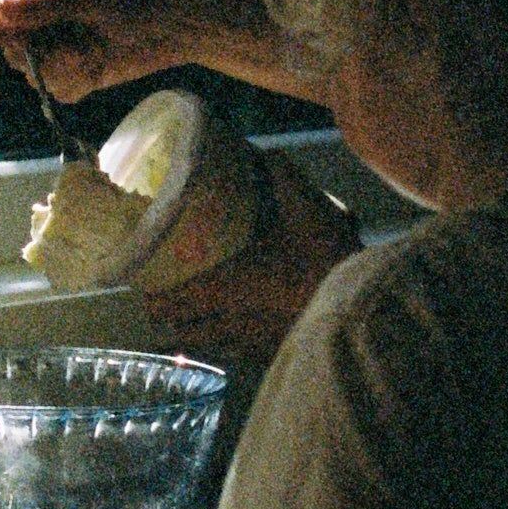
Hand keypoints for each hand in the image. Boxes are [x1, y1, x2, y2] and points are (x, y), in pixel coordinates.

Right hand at [0, 0, 299, 104]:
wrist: (182, 24)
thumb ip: (47, 5)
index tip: (18, 31)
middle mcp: (48, 19)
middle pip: (8, 44)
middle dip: (30, 52)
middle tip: (64, 48)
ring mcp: (63, 47)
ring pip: (31, 71)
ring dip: (55, 71)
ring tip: (86, 58)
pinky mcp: (81, 72)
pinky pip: (57, 89)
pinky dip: (71, 84)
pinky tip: (95, 71)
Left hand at [142, 151, 360, 367]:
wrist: (364, 313)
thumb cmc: (326, 262)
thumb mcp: (307, 212)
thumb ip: (282, 178)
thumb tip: (262, 151)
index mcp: (226, 287)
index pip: (170, 302)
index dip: (152, 295)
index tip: (143, 280)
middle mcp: (229, 322)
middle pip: (181, 330)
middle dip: (168, 315)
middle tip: (163, 295)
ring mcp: (249, 345)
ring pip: (205, 347)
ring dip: (193, 333)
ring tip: (190, 316)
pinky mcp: (271, 357)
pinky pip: (233, 355)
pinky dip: (223, 345)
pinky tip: (232, 332)